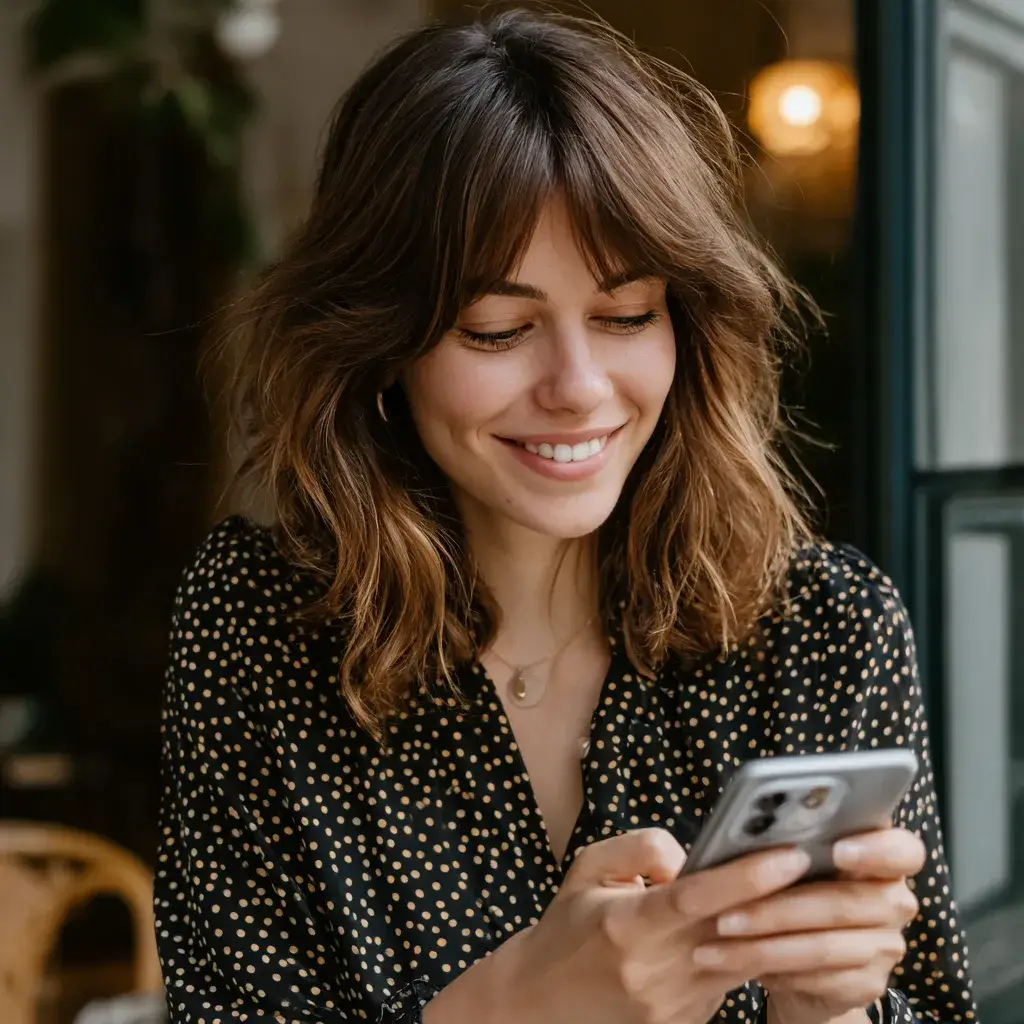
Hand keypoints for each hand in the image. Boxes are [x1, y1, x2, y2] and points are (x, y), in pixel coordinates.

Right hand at [431, 828, 812, 1023]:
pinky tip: (762, 922)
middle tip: (821, 863)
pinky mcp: (688, 1023)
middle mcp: (655, 972)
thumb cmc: (567, 926)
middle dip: (780, 898)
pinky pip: (729, 978)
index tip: (789, 853)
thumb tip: (686, 857)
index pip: (696, 899)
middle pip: (733, 930)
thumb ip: (639, 848)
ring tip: (803, 886)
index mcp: (627, 926)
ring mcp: (674, 1005)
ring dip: (774, 924)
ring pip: (740, 958)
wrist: (543, 1003)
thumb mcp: (587, 868)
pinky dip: (747, 948)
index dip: (746, 876)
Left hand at [690, 828, 925, 1023]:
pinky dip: (777, 969)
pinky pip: (822, 978)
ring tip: (720, 936)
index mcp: (879, 855)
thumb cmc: (789, 890)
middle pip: (848, 903)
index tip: (837, 849)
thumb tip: (746, 826)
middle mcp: (893, 899)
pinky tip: (743, 962)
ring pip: (826, 945)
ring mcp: (886, 945)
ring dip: (765, 944)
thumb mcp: (785, 859)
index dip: (875, 849)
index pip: (903, 850)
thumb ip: (784, 842)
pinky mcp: (870, 984)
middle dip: (780, 908)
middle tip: (728, 911)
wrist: (802, 960)